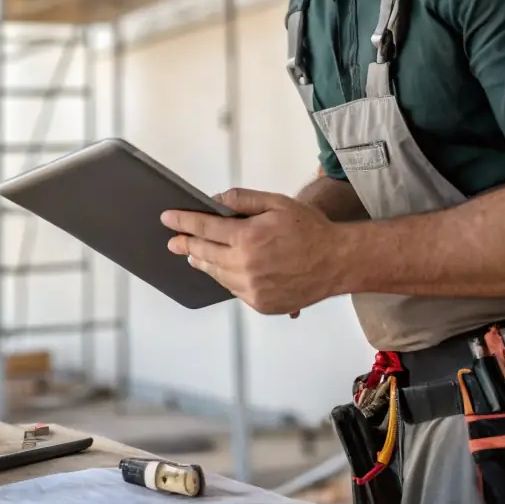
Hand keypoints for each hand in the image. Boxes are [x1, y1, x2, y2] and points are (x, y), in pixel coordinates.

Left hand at [161, 188, 349, 315]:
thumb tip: (217, 200)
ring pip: (217, 274)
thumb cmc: (310, 229)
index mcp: (247, 237)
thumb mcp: (277, 203)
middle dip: (186, 244)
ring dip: (204, 263)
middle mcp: (245, 265)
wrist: (336, 262)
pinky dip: (226, 278)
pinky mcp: (260, 303)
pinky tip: (225, 270)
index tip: (168, 219)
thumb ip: (244, 199)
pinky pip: (234, 289)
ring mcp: (251, 288)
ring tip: (195, 255)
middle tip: (174, 242)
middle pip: (204, 253)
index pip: (204, 227)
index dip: (183, 222)